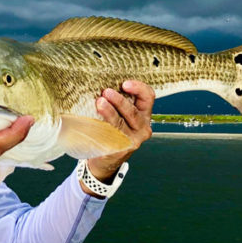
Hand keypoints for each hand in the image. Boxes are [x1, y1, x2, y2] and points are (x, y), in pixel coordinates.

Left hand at [81, 80, 153, 194]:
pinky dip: (101, 127)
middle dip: (119, 101)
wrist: (107, 159)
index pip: (148, 97)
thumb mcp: (120, 115)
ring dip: (109, 112)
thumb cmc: (112, 131)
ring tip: (99, 103)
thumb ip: (117, 102)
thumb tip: (101, 84)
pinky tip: (93, 122)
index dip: (138, 88)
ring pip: (121, 124)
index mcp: (144, 114)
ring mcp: (133, 140)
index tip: (124, 84)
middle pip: (133, 112)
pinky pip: (110, 136)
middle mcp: (142, 127)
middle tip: (106, 92)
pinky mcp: (121, 149)